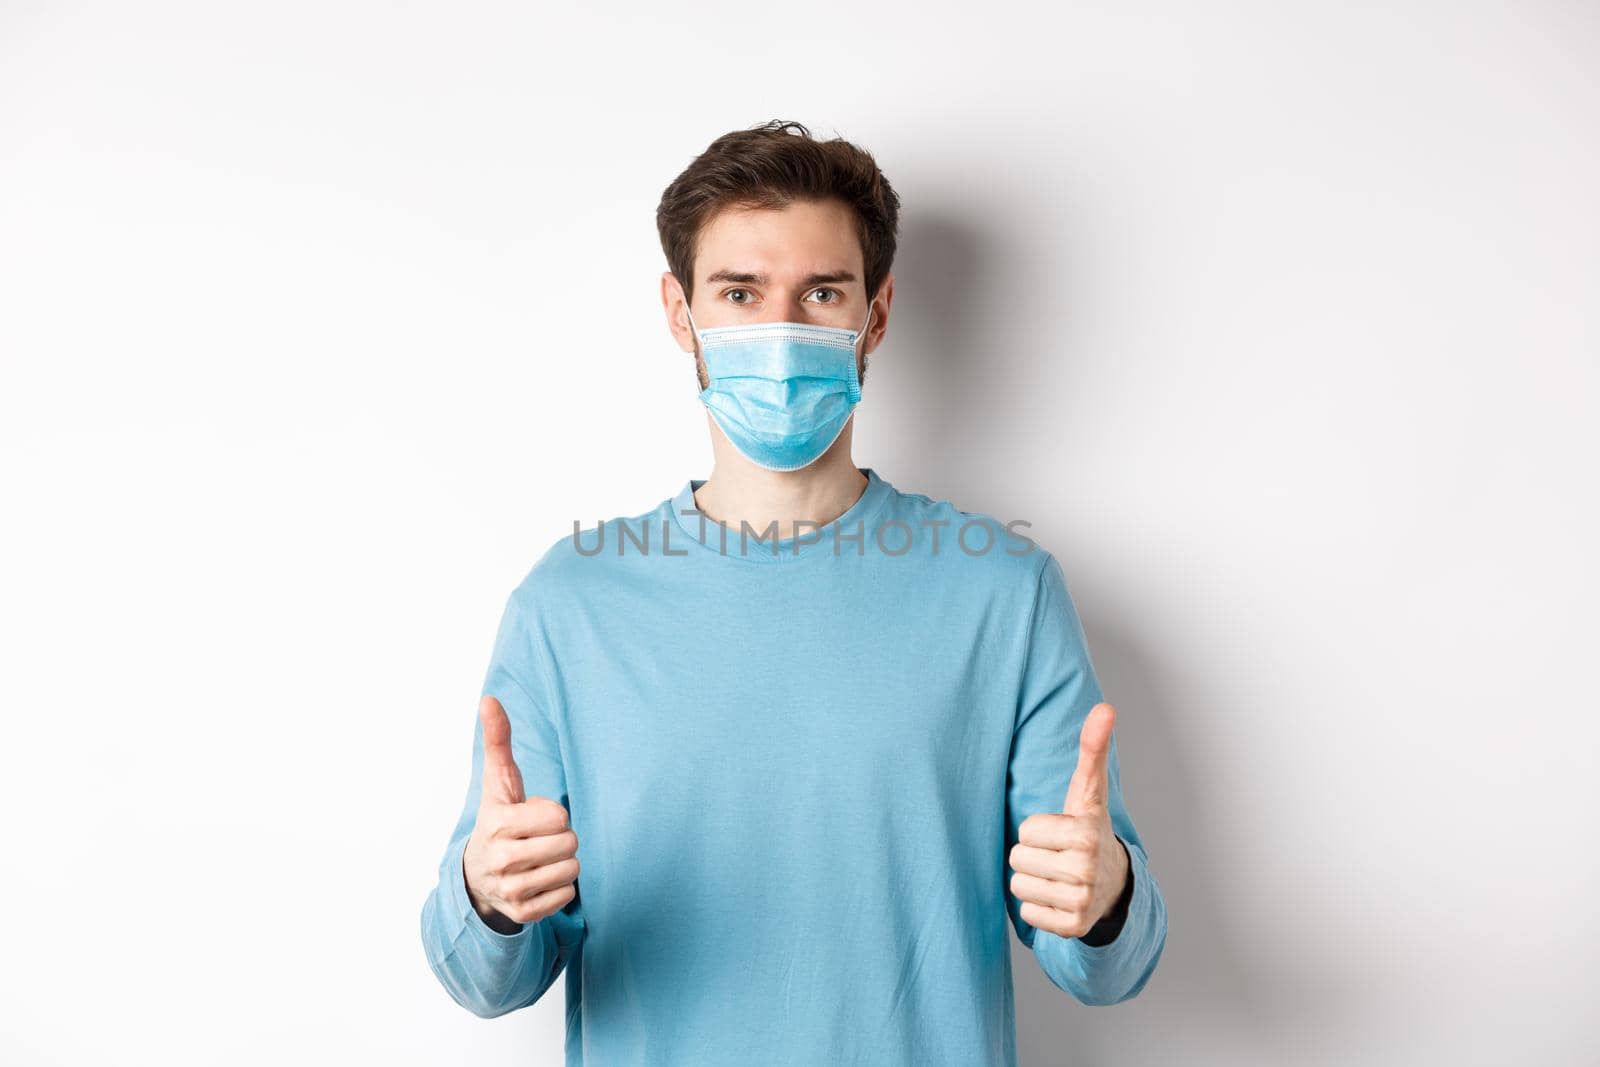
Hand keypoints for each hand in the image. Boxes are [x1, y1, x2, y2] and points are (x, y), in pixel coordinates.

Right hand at [462, 695, 579, 933]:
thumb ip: (498, 742)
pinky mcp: (523, 915)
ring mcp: (511, 891)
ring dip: (564, 863)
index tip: (533, 818)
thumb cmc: (499, 821)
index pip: (558, 816)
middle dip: (561, 838)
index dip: (552, 814)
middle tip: (539, 840)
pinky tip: (539, 881)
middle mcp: (501, 860)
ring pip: (572, 870)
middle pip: (569, 843)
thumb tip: (489, 698)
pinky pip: (567, 897)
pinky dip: (561, 889)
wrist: (476, 877)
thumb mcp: (497, 784)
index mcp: (497, 824)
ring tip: (540, 859)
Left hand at [1008, 702, 1130, 939]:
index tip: (1062, 832)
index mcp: (1087, 831)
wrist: (1114, 885)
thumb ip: (1092, 749)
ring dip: (1033, 880)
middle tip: (1059, 856)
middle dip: (1033, 855)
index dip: (1038, 830)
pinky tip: (1059, 898)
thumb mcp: (1088, 792)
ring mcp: (1081, 901)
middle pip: (1017, 858)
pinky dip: (1038, 906)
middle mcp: (1087, 868)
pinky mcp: (1072, 927)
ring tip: (1059, 876)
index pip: (1026, 830)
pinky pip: (1027, 913)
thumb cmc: (1087, 830)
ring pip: (1018, 885)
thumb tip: (1105, 707)